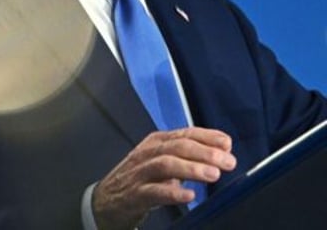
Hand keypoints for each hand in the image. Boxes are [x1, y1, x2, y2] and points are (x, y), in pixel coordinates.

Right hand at [91, 127, 236, 229]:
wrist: (106, 200)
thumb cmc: (140, 178)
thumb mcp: (161, 161)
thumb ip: (188, 155)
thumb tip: (222, 149)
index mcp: (156, 142)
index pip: (184, 134)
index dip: (206, 137)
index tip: (227, 144)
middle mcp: (148, 153)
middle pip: (177, 147)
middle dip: (204, 152)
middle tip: (227, 162)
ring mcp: (140, 173)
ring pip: (165, 164)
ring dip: (190, 168)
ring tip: (213, 175)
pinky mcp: (135, 194)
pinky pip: (154, 192)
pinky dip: (172, 193)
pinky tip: (189, 196)